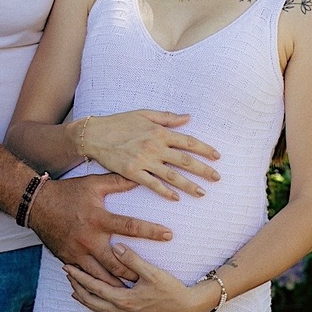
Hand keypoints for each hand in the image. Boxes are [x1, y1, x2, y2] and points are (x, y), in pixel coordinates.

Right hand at [27, 174, 172, 285]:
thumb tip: (140, 175)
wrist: (37, 205)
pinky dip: (96, 285)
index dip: (151, 231)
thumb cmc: (68, 192)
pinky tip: (106, 292)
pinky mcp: (69, 260)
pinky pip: (84, 278)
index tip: (169, 235)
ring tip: (131, 292)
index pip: (130, 227)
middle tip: (149, 280)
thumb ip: (118, 181)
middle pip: (117, 263)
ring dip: (116, 285)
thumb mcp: (93, 184)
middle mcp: (90, 239)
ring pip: (101, 277)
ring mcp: (78, 252)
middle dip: (134, 273)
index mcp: (99, 219)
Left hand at [64, 243, 216, 311]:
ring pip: (99, 310)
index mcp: (123, 299)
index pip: (94, 287)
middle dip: (77, 287)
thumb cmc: (171, 289)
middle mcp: (122, 311)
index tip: (67, 266)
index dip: (79, 276)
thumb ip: (132, 259)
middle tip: (67, 275)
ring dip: (85, 299)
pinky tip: (95, 310)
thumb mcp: (152, 272)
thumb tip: (116, 247)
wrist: (188, 307)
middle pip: (91, 300)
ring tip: (75, 290)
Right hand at [84, 110, 220, 199]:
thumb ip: (167, 117)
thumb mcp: (144, 114)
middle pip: (185, 160)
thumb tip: (188, 118)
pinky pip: (152, 184)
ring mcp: (144, 160)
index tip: (217, 156)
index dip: (204, 149)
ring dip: (189, 185)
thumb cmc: (119, 122)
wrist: (94, 134)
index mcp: (159, 131)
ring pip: (172, 175)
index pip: (188, 141)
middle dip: (204, 170)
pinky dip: (165, 191)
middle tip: (217, 178)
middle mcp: (155, 146)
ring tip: (202, 193)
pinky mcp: (132, 172)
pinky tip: (175, 198)